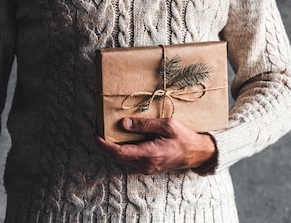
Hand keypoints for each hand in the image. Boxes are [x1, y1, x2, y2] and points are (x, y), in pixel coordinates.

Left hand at [94, 117, 216, 174]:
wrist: (196, 153)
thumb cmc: (183, 138)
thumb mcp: (166, 125)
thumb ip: (144, 125)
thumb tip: (124, 123)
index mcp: (149, 154)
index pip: (119, 152)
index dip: (104, 145)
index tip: (95, 136)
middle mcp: (145, 164)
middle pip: (118, 156)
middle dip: (105, 145)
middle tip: (98, 131)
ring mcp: (146, 168)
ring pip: (123, 159)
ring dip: (114, 148)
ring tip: (108, 133)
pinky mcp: (148, 167)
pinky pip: (130, 159)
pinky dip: (123, 150)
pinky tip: (123, 139)